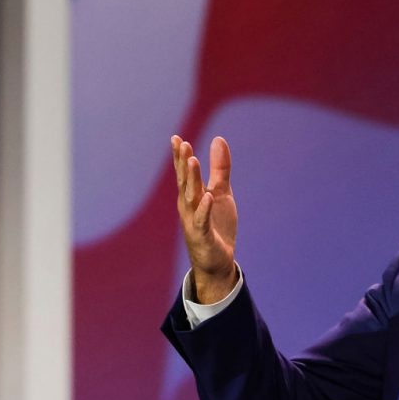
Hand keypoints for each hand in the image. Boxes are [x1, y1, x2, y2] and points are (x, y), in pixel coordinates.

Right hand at [171, 135, 238, 302]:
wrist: (217, 261)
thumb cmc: (217, 225)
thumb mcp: (221, 192)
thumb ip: (219, 168)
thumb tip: (218, 139)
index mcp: (190, 195)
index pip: (184, 173)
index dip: (180, 156)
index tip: (177, 138)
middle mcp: (187, 206)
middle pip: (184, 181)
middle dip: (183, 163)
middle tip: (183, 144)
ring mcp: (193, 221)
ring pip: (191, 197)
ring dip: (191, 179)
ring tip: (193, 161)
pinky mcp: (202, 236)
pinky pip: (202, 221)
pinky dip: (204, 209)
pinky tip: (207, 197)